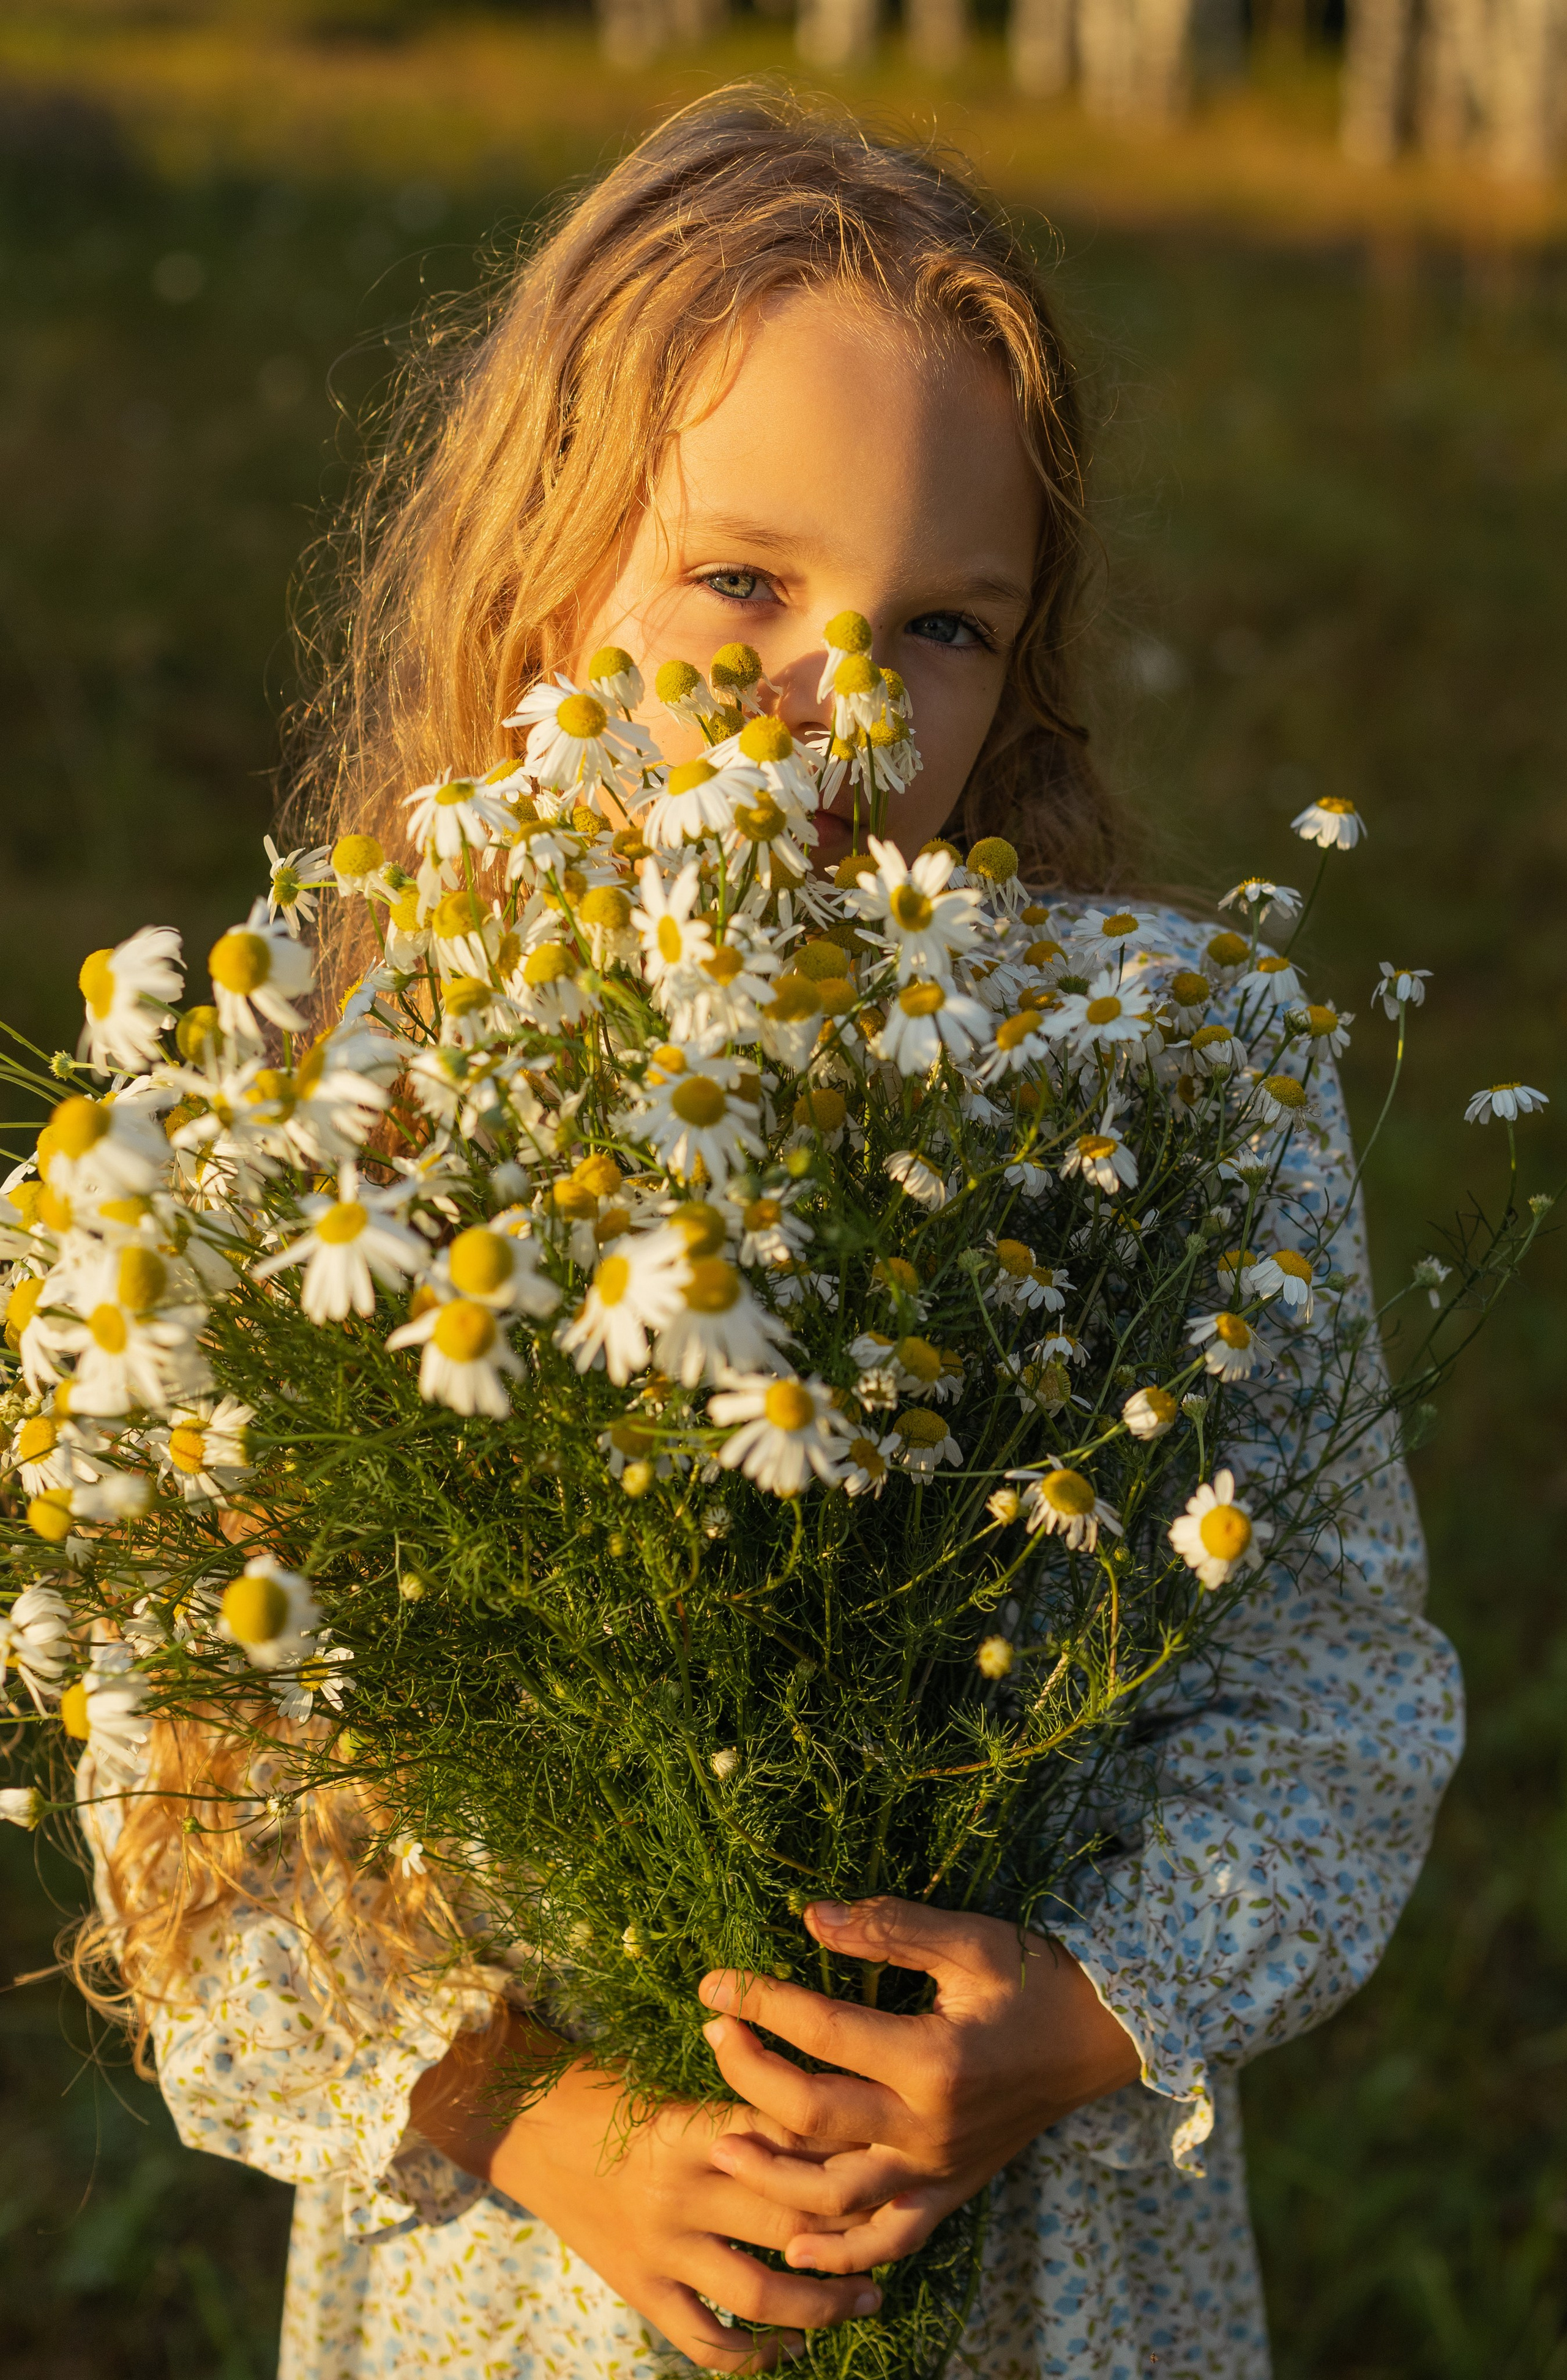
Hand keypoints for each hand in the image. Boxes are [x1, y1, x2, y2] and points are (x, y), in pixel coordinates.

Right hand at [410, 2009, 883, 2372]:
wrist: (522, 2126)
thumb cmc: (605, 2087)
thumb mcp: (673, 2078)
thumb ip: (740, 2100)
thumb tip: (825, 2105)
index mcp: (693, 2128)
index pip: (790, 2146)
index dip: (847, 2156)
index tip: (892, 2157)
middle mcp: (682, 2194)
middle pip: (792, 2222)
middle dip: (855, 2232)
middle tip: (898, 2230)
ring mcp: (661, 2250)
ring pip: (763, 2294)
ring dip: (825, 2303)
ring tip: (868, 2296)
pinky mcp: (641, 2290)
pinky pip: (708, 2342)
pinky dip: (755, 2354)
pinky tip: (791, 2345)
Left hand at [698, 1896, 1141, 2274]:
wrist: (1102, 2038)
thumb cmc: (1036, 1979)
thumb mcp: (971, 1940)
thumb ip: (890, 1929)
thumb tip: (810, 1917)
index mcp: (933, 2059)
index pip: (822, 2030)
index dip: (760, 2002)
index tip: (715, 1982)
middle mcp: (930, 2127)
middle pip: (812, 2113)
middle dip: (748, 2073)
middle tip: (713, 2033)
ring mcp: (939, 2169)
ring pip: (837, 2194)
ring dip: (772, 2173)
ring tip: (721, 2144)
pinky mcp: (952, 2191)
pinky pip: (890, 2239)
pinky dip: (841, 2252)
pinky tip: (794, 2247)